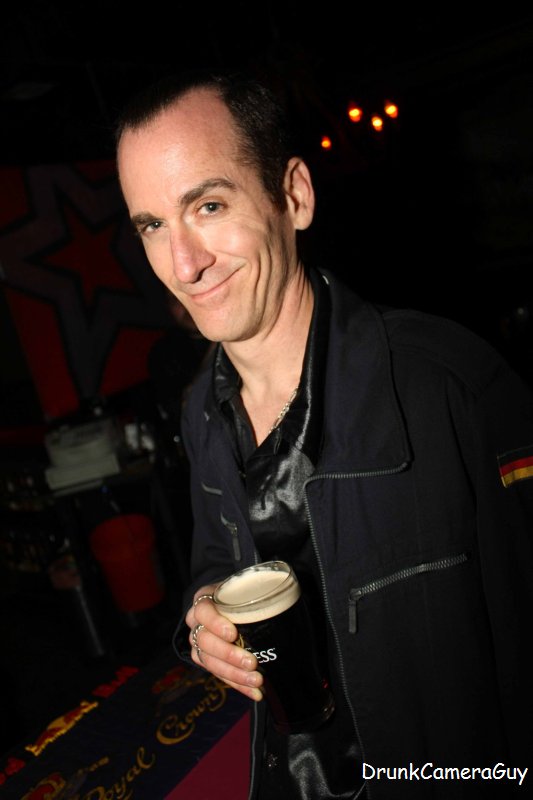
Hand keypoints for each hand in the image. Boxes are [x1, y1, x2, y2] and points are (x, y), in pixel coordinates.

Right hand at [186, 585, 263, 701]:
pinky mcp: (205, 660)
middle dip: (229, 655)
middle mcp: (196, 622)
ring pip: (209, 661)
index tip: (232, 634)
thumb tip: (284, 600)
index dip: (215, 623)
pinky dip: (237, 685)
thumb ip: (260, 592)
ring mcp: (198, 642)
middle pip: (204, 641)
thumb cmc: (242, 595)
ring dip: (234, 674)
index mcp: (205, 600)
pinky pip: (217, 675)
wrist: (232, 604)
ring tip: (256, 681)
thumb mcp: (248, 587)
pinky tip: (254, 692)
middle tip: (252, 663)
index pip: (203, 610)